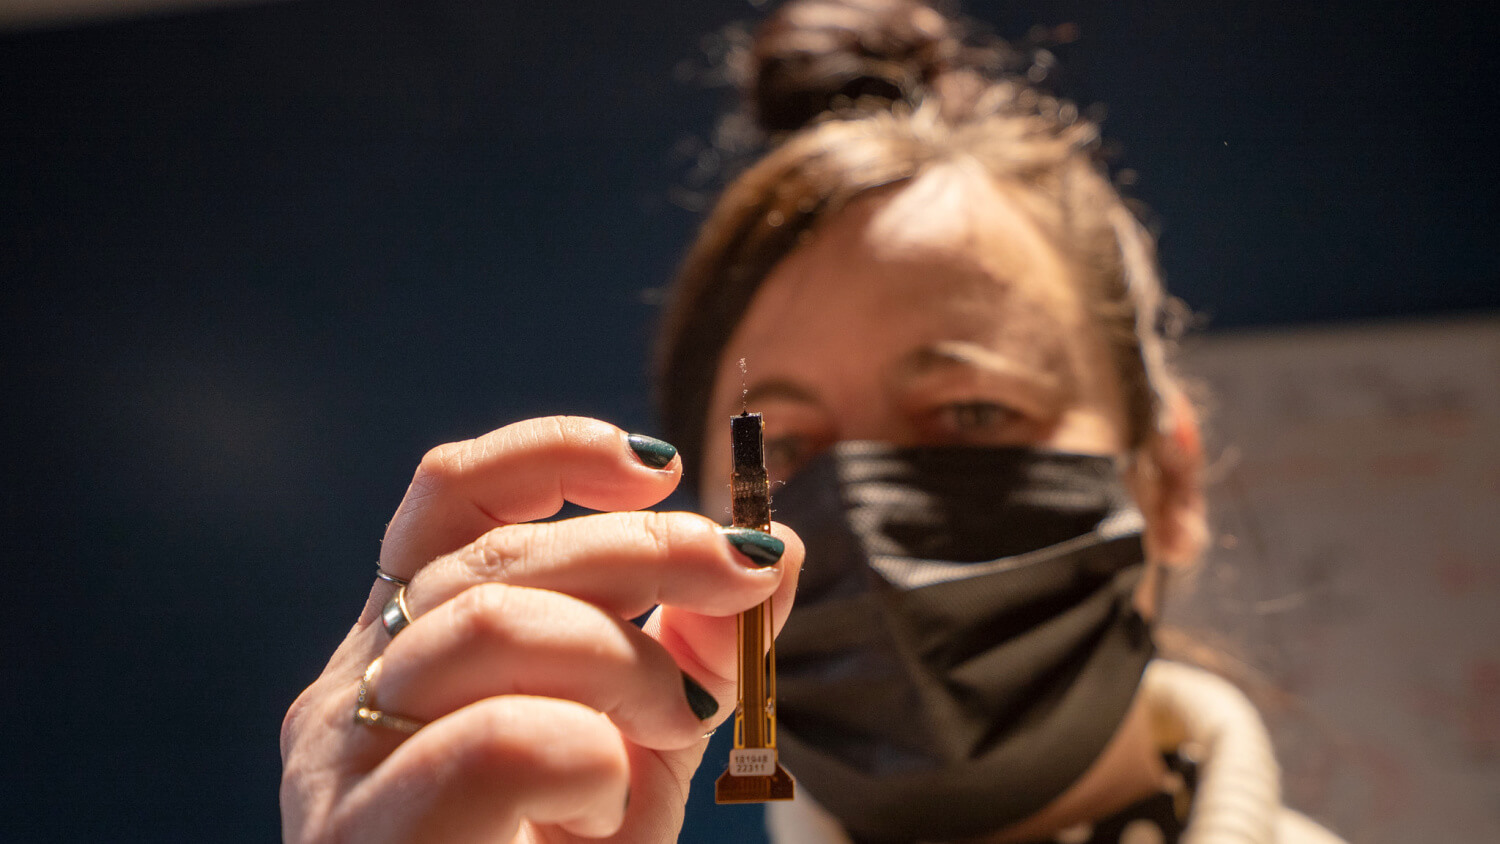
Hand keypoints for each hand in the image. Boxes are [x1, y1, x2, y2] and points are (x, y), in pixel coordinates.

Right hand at [280, 416, 802, 842]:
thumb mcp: (643, 746)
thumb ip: (698, 649)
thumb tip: (775, 546)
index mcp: (407, 651)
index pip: (446, 499)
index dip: (551, 453)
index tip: (661, 466)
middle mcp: (353, 694)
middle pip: (494, 552)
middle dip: (649, 548)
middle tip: (744, 575)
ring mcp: (347, 769)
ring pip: (491, 622)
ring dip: (625, 660)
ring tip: (675, 728)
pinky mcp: (369, 840)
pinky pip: (499, 739)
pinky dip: (588, 756)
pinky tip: (601, 804)